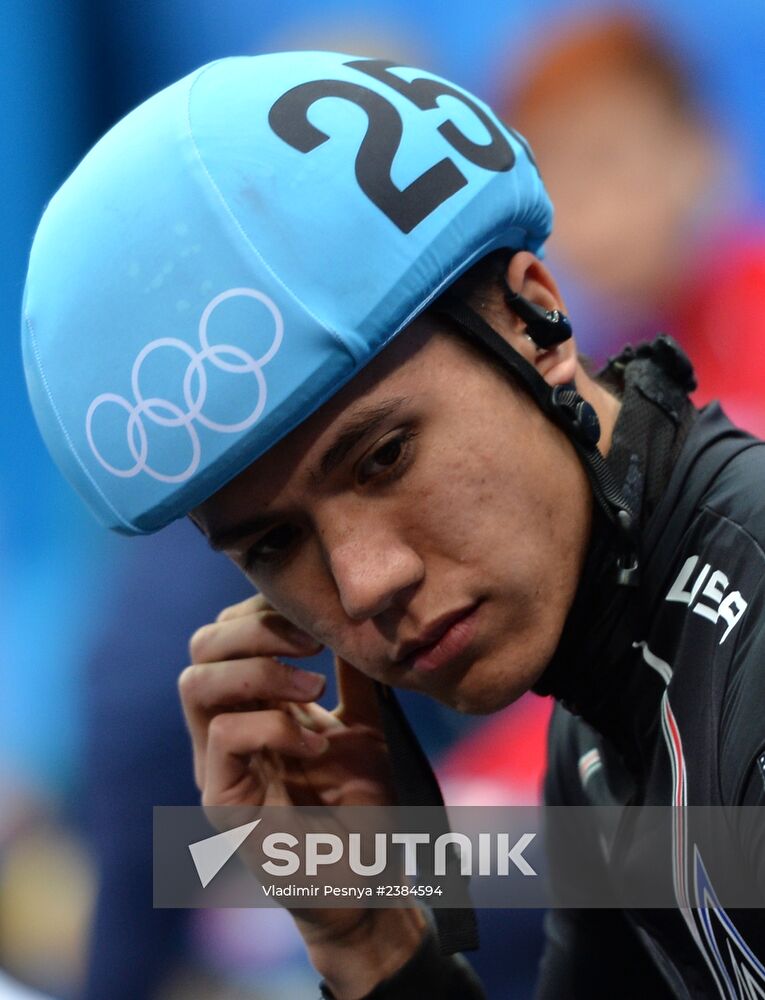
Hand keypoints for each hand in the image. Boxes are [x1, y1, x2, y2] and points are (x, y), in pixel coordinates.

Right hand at [179, 593, 394, 812]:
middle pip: (201, 647)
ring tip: (313, 691)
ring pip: (196, 683)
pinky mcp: (221, 804)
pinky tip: (316, 749)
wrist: (369, 881)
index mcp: (251, 706)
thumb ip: (352, 674)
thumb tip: (354, 614)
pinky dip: (275, 727)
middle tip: (310, 644)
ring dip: (260, 672)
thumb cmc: (362, 806)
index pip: (226, 634)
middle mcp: (224, 731)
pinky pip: (224, 737)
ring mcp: (217, 767)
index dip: (262, 612)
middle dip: (255, 628)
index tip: (315, 620)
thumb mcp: (365, 723)